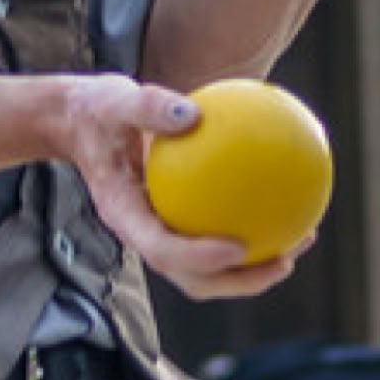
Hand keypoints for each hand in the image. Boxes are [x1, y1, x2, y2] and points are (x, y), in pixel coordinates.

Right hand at [53, 76, 309, 301]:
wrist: (80, 122)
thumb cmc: (96, 111)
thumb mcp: (114, 99)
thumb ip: (148, 106)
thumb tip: (194, 114)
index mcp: (124, 215)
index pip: (161, 250)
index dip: (200, 258)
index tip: (237, 247)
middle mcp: (144, 233)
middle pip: (193, 278)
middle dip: (240, 280)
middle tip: (284, 261)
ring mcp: (160, 231)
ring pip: (210, 269)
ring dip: (255, 266)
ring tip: (299, 242)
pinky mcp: (176, 219)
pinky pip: (216, 231)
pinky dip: (252, 227)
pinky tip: (286, 201)